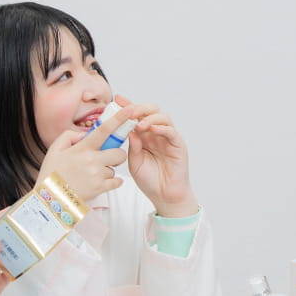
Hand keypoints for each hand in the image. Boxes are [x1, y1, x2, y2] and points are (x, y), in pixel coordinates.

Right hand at [35, 110, 130, 203]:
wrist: (49, 198)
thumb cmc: (52, 173)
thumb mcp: (55, 149)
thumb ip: (69, 136)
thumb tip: (85, 133)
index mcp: (82, 148)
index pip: (104, 130)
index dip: (118, 118)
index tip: (130, 109)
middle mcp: (92, 160)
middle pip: (119, 152)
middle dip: (115, 154)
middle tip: (105, 158)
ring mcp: (97, 175)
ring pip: (115, 168)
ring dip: (108, 170)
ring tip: (92, 174)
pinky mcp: (100, 188)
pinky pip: (116, 181)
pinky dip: (112, 182)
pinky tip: (100, 181)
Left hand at [118, 96, 198, 217]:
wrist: (164, 196)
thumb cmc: (149, 180)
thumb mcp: (134, 162)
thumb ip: (132, 146)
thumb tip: (129, 130)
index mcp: (144, 136)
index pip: (137, 117)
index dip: (128, 106)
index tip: (117, 99)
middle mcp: (156, 134)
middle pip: (151, 111)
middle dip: (139, 108)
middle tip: (129, 111)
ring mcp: (168, 138)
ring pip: (162, 117)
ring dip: (150, 117)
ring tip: (139, 124)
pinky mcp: (178, 145)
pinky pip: (171, 131)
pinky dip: (162, 127)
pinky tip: (152, 129)